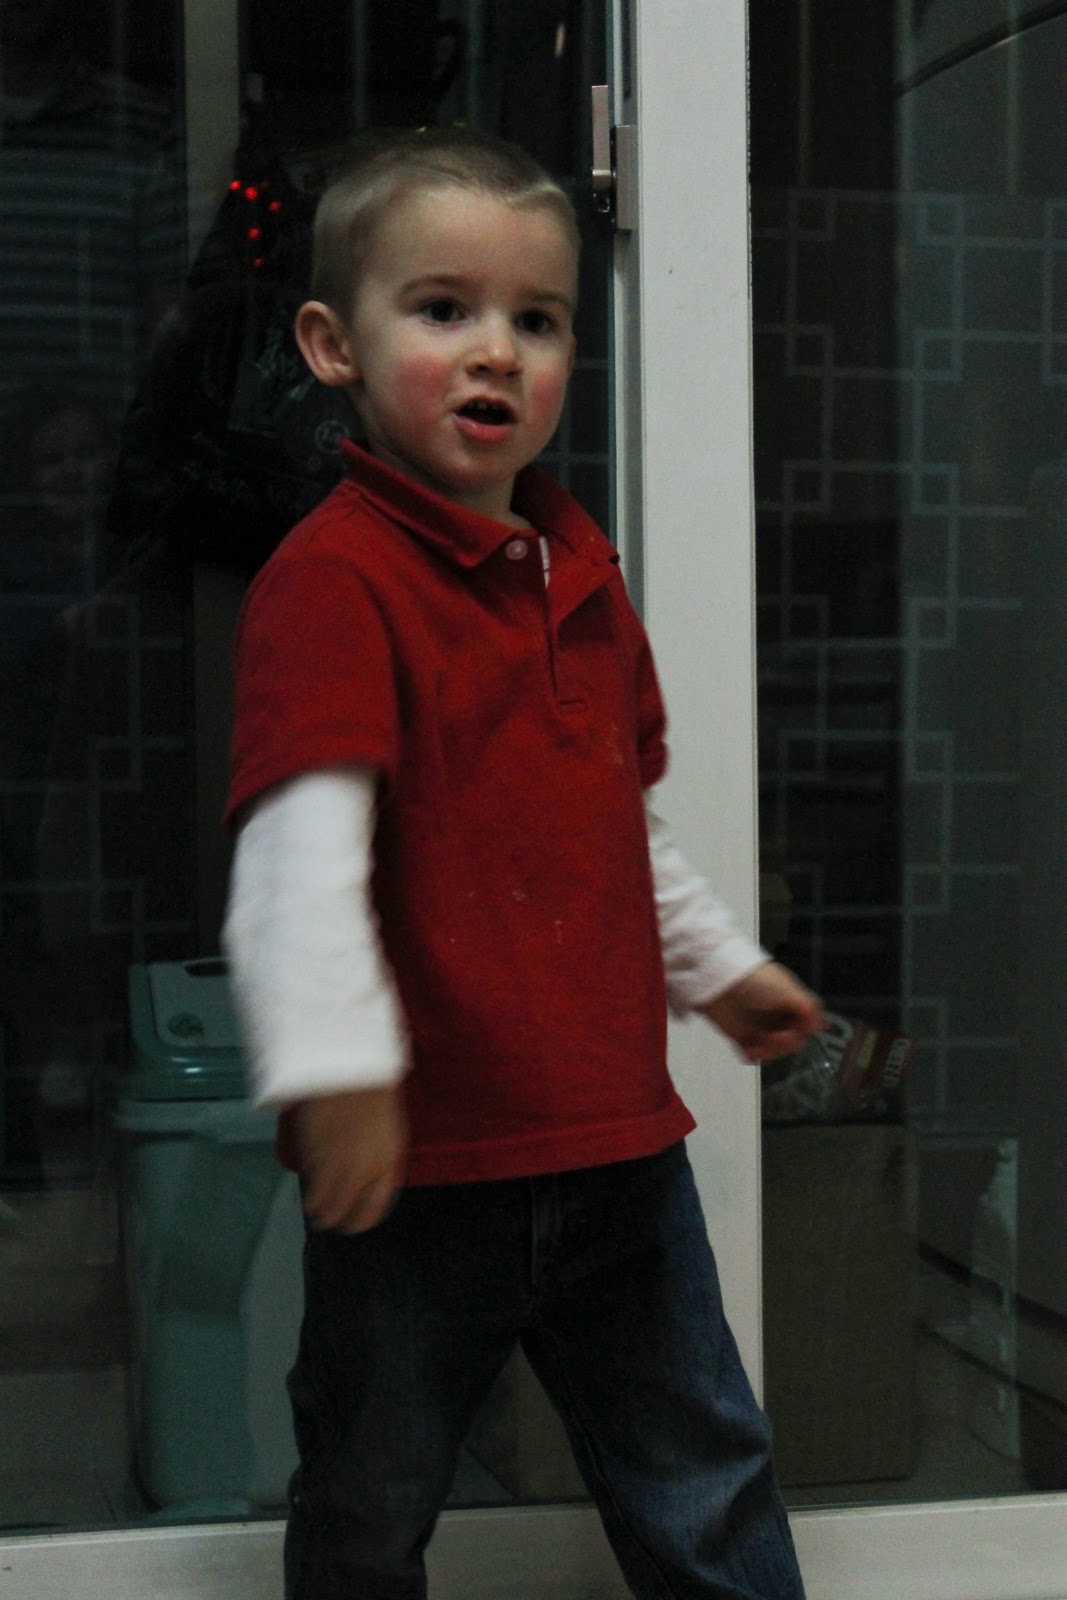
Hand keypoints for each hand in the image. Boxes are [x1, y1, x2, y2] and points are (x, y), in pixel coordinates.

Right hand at [295, 1085, 406, 1233]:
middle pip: (344, 1213)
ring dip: (317, 1208)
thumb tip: (366, 1180)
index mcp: (389, 1163)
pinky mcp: (314, 1154)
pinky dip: (308, 1182)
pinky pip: (309, 1178)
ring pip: (322, 1203)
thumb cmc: (373, 1090)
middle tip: (327, 1219)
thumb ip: (379, 1158)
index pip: (374, 1210)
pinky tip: (308, 1179)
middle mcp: (364, 1171)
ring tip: (314, 1207)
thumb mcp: (388, 1129)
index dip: (361, 1222)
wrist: (350, 1065)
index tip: (353, 1224)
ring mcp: (337, 1164)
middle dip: (335, 1218)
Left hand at [701, 961, 821, 1063]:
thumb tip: (820, 1026)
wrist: (718, 981)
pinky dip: (753, 1056)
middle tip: (775, 1037)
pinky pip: (751, 1054)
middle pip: (792, 1041)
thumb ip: (807, 1008)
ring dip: (770, 1052)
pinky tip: (749, 1052)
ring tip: (758, 1045)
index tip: (798, 1030)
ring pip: (773, 1050)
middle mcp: (776, 1015)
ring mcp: (758, 1026)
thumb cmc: (755, 980)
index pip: (806, 1024)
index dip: (804, 1031)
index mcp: (790, 1002)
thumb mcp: (787, 990)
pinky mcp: (740, 1036)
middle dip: (786, 1044)